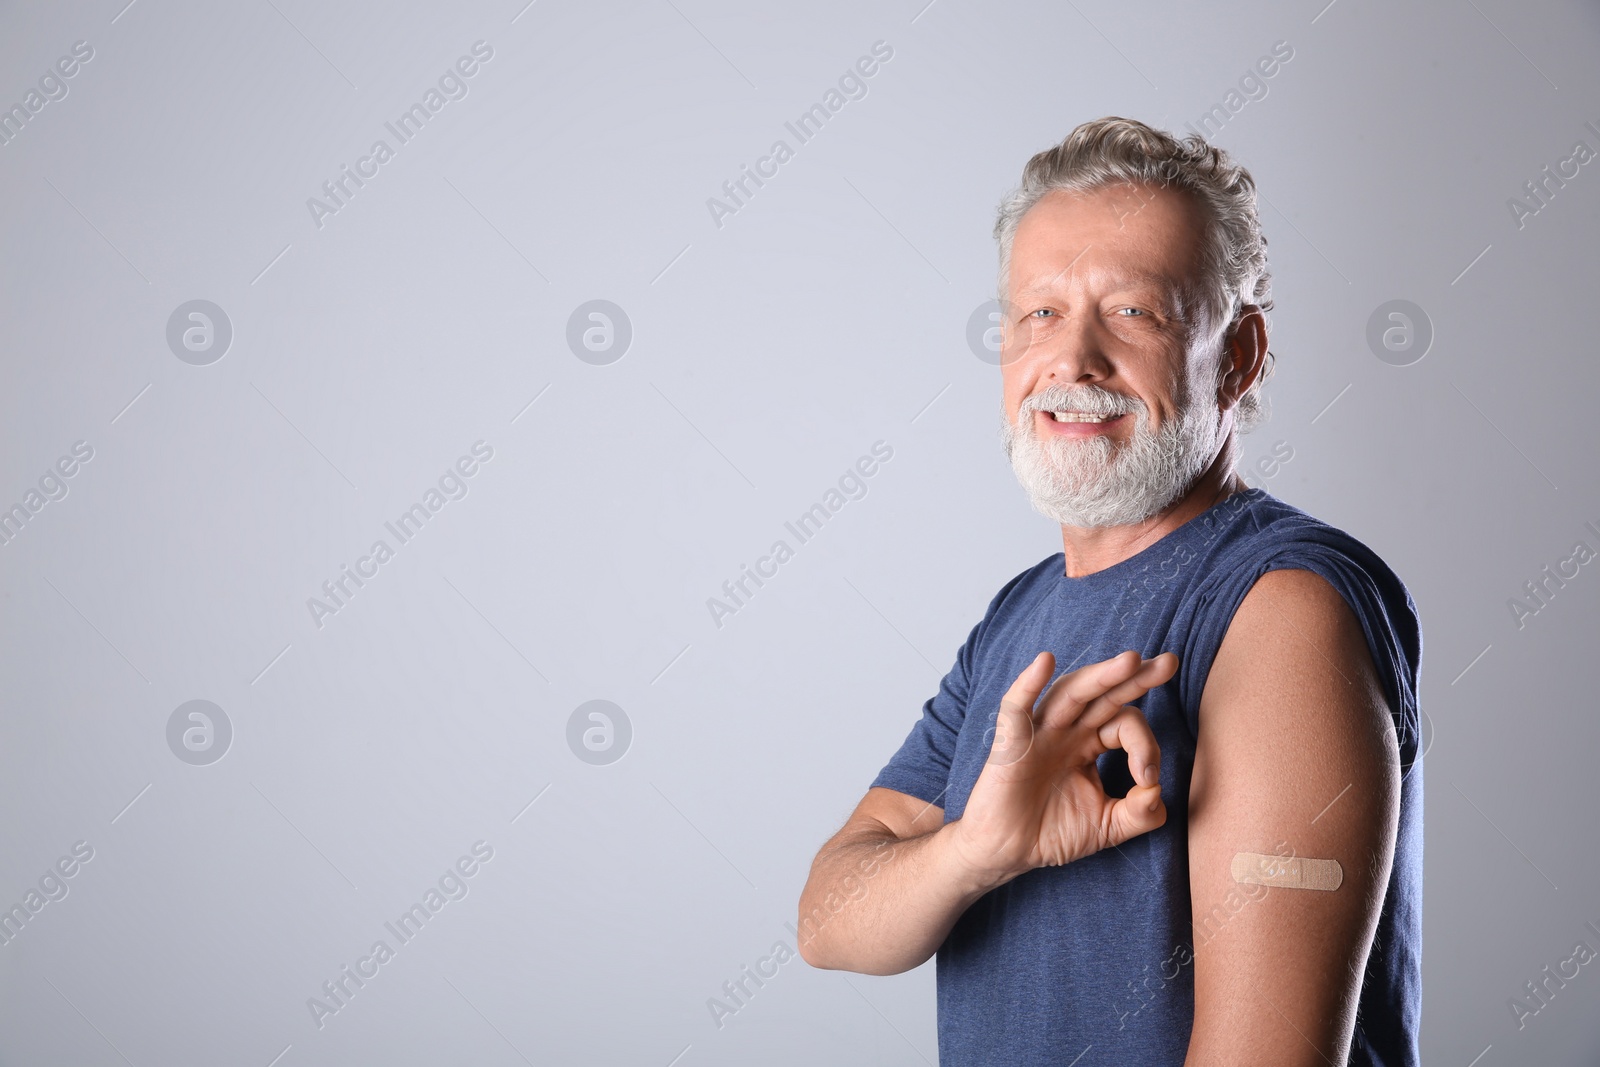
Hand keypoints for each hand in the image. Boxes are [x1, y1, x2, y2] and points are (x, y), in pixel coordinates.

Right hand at [949, 649, 1178, 885]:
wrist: (1009, 852)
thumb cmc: (1053, 833)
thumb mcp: (1109, 827)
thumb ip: (1141, 813)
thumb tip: (1158, 792)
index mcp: (1090, 743)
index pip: (1125, 725)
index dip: (1146, 746)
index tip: (1149, 780)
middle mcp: (1068, 730)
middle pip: (1105, 695)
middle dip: (1137, 678)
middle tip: (1169, 663)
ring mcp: (1040, 732)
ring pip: (1071, 693)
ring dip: (1100, 676)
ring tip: (1130, 661)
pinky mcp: (1012, 743)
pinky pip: (1016, 707)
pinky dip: (1028, 684)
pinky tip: (1045, 662)